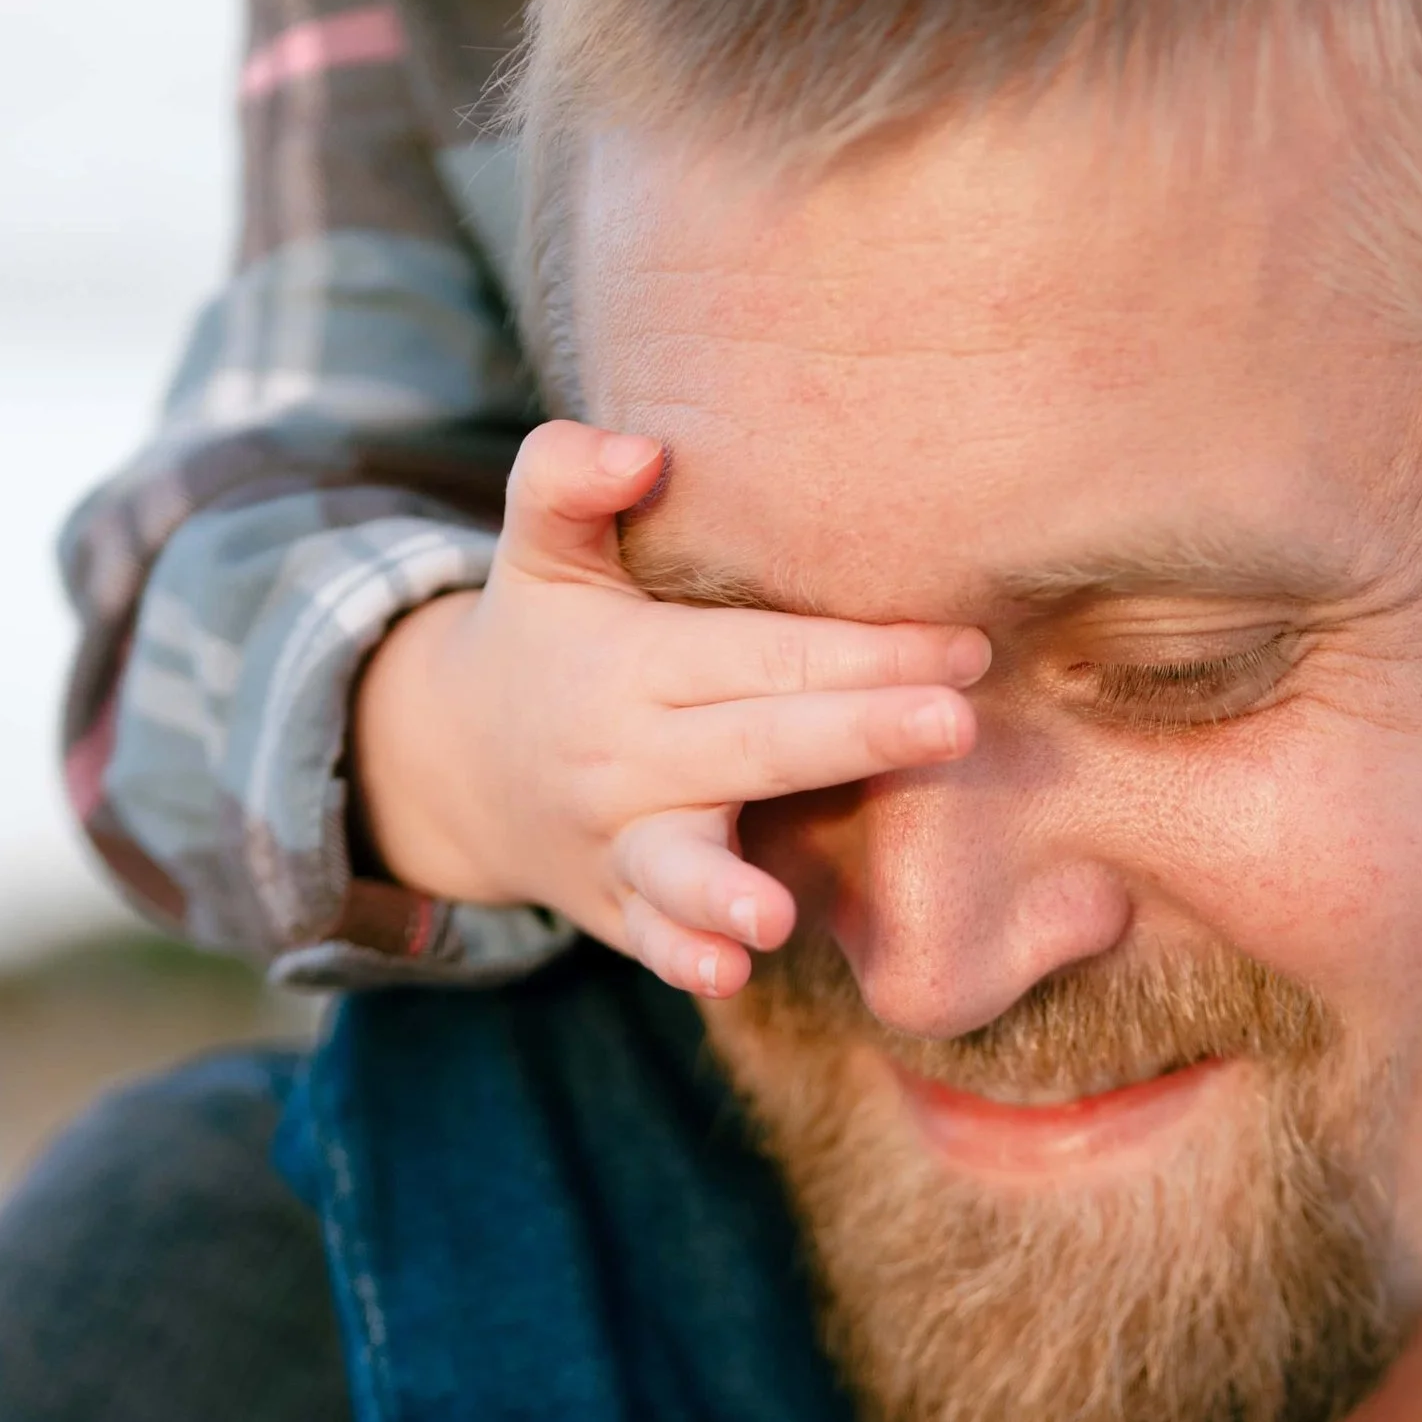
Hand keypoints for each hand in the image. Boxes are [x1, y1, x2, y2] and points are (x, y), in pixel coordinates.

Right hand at [348, 421, 988, 993]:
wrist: (457, 768)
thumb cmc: (542, 642)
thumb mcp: (536, 549)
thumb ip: (567, 478)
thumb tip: (639, 450)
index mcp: (637, 660)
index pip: (767, 651)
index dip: (866, 648)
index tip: (965, 644)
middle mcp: (630, 754)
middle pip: (757, 744)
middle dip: (856, 734)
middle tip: (954, 725)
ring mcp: (620, 839)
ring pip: (681, 862)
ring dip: (728, 889)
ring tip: (778, 914)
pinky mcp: (618, 909)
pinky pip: (648, 938)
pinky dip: (681, 957)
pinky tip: (727, 971)